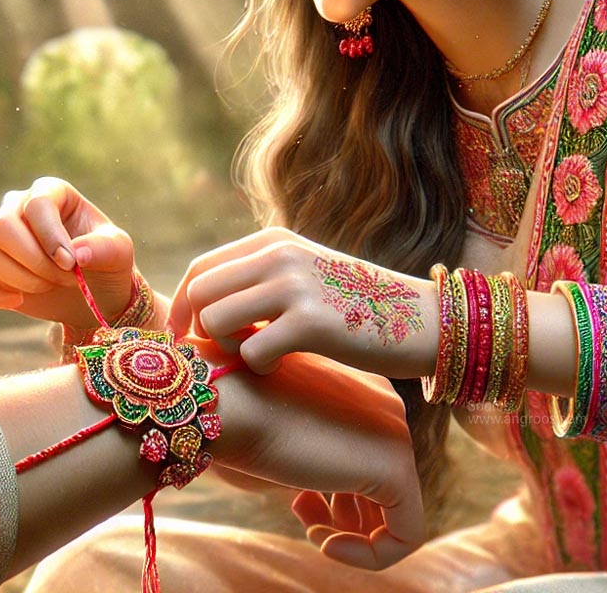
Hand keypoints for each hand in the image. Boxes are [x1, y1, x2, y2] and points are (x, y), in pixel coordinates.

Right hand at [0, 178, 135, 327]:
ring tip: (49, 286)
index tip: (71, 263)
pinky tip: (19, 302)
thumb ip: (104, 248)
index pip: (37, 204)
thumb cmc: (105, 261)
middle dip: (36, 261)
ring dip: (20, 279)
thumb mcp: (119, 252)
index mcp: (51, 192)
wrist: (93, 293)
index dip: (51, 237)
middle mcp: (18, 208)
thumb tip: (77, 255)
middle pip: (2, 227)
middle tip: (65, 278)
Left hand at [169, 227, 434, 377]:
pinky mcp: (312, 323)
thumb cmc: (358, 305)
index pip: (202, 268)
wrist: (424, 319)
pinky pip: (251, 350)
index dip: (183, 306)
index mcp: (273, 240)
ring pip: (215, 320)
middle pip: (199, 291)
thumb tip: (206, 301)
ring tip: (255, 356)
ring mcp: (295, 286)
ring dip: (226, 348)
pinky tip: (282, 366)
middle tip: (216, 356)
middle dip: (197, 329)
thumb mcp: (305, 272)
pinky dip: (258, 366)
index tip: (185, 338)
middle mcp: (279, 254)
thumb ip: (262, 276)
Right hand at [213, 347, 424, 569]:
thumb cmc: (241, 417)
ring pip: (398, 512)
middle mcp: (389, 405)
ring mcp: (396, 434)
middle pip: (386, 484)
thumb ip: (320, 455)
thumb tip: (330, 499)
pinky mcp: (395, 467)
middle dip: (345, 514)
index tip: (297, 500)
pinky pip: (405, 534)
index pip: (370, 458)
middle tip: (301, 513)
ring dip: (352, 533)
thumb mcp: (288, 435)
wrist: (227, 400)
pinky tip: (325, 544)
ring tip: (311, 529)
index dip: (337, 495)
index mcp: (365, 389)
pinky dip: (368, 555)